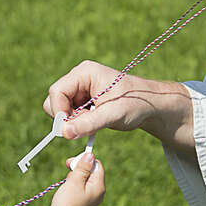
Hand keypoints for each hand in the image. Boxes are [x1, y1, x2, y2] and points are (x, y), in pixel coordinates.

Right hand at [43, 152, 103, 205]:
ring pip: (84, 178)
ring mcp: (91, 197)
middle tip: (67, 166)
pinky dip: (73, 184)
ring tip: (67, 182)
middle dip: (79, 167)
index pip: (97, 165)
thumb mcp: (74, 181)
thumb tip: (90, 155)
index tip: (73, 161)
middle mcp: (97, 192)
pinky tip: (66, 188)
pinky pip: (81, 186)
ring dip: (74, 175)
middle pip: (91, 171)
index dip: (85, 160)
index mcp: (99, 187)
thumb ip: (83, 167)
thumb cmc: (66, 203)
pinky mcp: (83, 200)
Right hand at [44, 60, 186, 141]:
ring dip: (73, 121)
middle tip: (86, 126)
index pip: (57, 91)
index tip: (69, 130)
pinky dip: (78, 122)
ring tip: (95, 122)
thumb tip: (64, 132)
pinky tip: (95, 121)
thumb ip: (88, 123)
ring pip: (60, 108)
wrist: (150, 106)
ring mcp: (80, 88)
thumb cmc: (135, 104)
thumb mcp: (112, 115)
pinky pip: (69, 113)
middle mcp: (79, 77)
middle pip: (55, 99)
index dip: (59, 111)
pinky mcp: (82, 99)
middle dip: (66, 117)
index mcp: (85, 72)